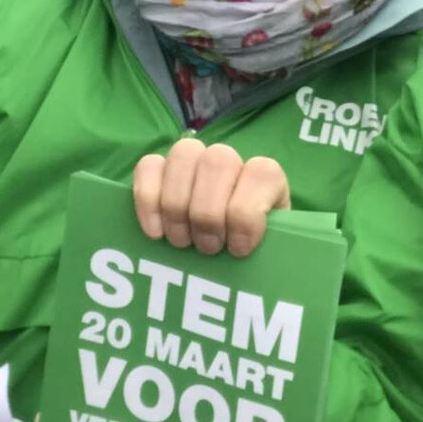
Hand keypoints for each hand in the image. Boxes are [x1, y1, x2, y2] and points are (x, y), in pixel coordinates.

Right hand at [133, 136, 289, 256]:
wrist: (225, 253)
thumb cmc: (250, 257)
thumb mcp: (270, 255)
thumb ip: (274, 253)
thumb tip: (263, 265)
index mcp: (266, 178)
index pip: (261, 173)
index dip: (247, 213)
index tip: (239, 249)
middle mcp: (231, 161)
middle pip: (218, 162)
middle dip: (209, 213)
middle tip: (208, 249)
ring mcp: (194, 160)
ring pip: (183, 156)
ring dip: (178, 207)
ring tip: (182, 244)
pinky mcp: (160, 169)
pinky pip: (148, 166)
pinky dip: (148, 200)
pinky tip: (155, 232)